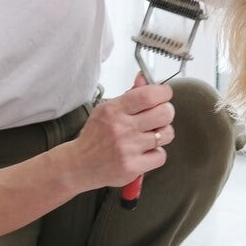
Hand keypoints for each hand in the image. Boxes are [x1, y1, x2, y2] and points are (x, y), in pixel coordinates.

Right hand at [68, 74, 174, 189]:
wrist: (79, 165)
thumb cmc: (95, 136)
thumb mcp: (107, 109)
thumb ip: (130, 94)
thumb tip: (145, 78)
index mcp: (115, 109)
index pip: (149, 95)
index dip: (164, 92)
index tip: (164, 94)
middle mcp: (122, 128)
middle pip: (165, 113)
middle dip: (166, 112)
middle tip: (159, 115)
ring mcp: (128, 148)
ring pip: (167, 134)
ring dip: (162, 133)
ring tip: (150, 135)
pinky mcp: (133, 167)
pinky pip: (161, 156)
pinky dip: (156, 154)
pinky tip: (144, 152)